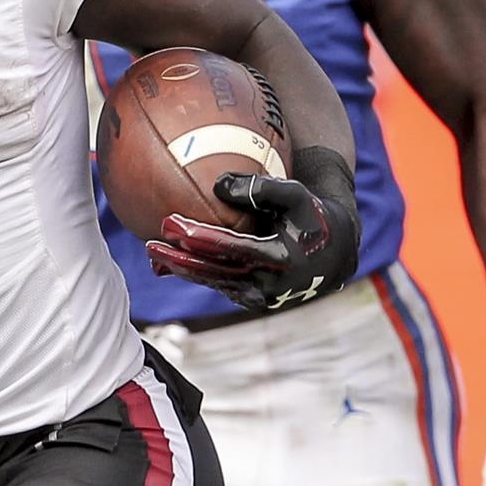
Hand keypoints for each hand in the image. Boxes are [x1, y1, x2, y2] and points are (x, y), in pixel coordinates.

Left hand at [146, 172, 359, 310]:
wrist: (334, 253)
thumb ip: (260, 188)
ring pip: (214, 282)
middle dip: (180, 258)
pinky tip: (170, 263)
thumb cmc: (311, 215)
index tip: (172, 224)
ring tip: (153, 252)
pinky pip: (219, 285)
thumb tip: (217, 185)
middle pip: (215, 271)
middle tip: (151, 242)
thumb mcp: (295, 194)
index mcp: (280, 258)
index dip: (200, 238)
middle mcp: (269, 284)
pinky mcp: (253, 300)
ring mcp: (260, 297)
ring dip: (182, 269)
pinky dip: (195, 275)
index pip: (232, 249)